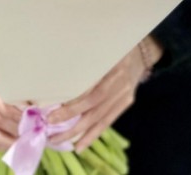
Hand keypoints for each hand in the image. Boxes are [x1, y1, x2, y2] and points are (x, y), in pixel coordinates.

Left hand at [47, 36, 162, 151]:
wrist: (141, 52)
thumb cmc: (112, 46)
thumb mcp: (100, 46)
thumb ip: (84, 57)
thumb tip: (54, 71)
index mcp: (111, 64)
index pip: (91, 90)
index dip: (72, 103)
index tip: (51, 111)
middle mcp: (120, 81)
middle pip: (93, 106)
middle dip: (70, 119)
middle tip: (49, 127)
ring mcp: (125, 93)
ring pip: (99, 117)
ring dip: (78, 132)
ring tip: (57, 140)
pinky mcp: (126, 102)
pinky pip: (108, 121)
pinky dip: (93, 135)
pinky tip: (79, 146)